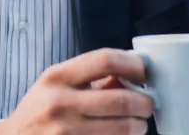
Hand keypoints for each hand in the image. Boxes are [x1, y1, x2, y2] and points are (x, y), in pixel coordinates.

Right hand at [0, 49, 153, 134]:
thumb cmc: (40, 110)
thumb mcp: (56, 84)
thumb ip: (92, 77)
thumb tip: (133, 75)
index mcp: (57, 77)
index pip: (105, 60)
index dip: (133, 64)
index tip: (144, 71)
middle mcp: (60, 104)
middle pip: (122, 100)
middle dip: (145, 103)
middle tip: (148, 104)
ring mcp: (66, 133)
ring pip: (124, 129)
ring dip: (139, 126)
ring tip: (138, 124)